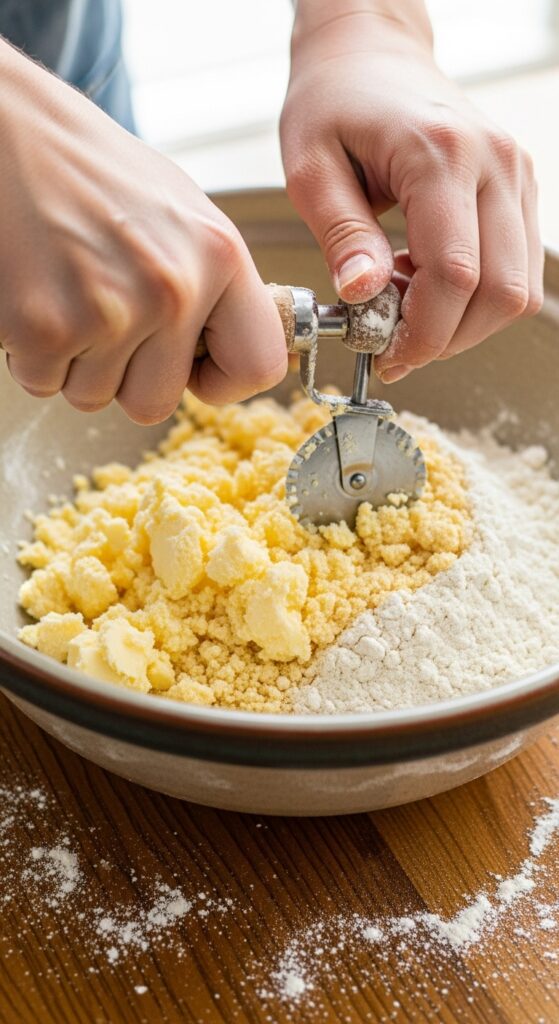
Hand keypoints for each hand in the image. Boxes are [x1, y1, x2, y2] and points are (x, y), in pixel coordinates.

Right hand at [0, 42, 285, 421]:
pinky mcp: (44, 325)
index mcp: (219, 255)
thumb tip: (253, 352)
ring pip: (94, 397)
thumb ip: (219, 289)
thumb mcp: (187, 217)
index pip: (258, 366)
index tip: (194, 366)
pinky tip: (37, 294)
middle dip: (126, 375)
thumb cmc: (96, 173)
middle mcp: (172, 288)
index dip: (222, 379)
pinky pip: (43, 383)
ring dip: (75, 361)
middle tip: (107, 315)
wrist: (11, 129)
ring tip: (69, 292)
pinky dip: (32, 353)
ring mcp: (108, 311)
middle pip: (156, 403)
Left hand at [281, 0, 543, 381]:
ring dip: (466, 323)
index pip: (455, 275)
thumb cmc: (334, 103)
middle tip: (395, 343)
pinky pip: (517, 268)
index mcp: (439, 155)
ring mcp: (515, 173)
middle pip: (499, 292)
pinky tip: (429, 282)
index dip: (423, 333)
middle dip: (447, 338)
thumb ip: (340, 234)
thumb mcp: (310, 169)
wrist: (370, 55)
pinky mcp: (519, 187)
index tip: (386, 355)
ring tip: (408, 306)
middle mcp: (494, 162)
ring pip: (518, 289)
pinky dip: (477, 296)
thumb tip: (363, 295)